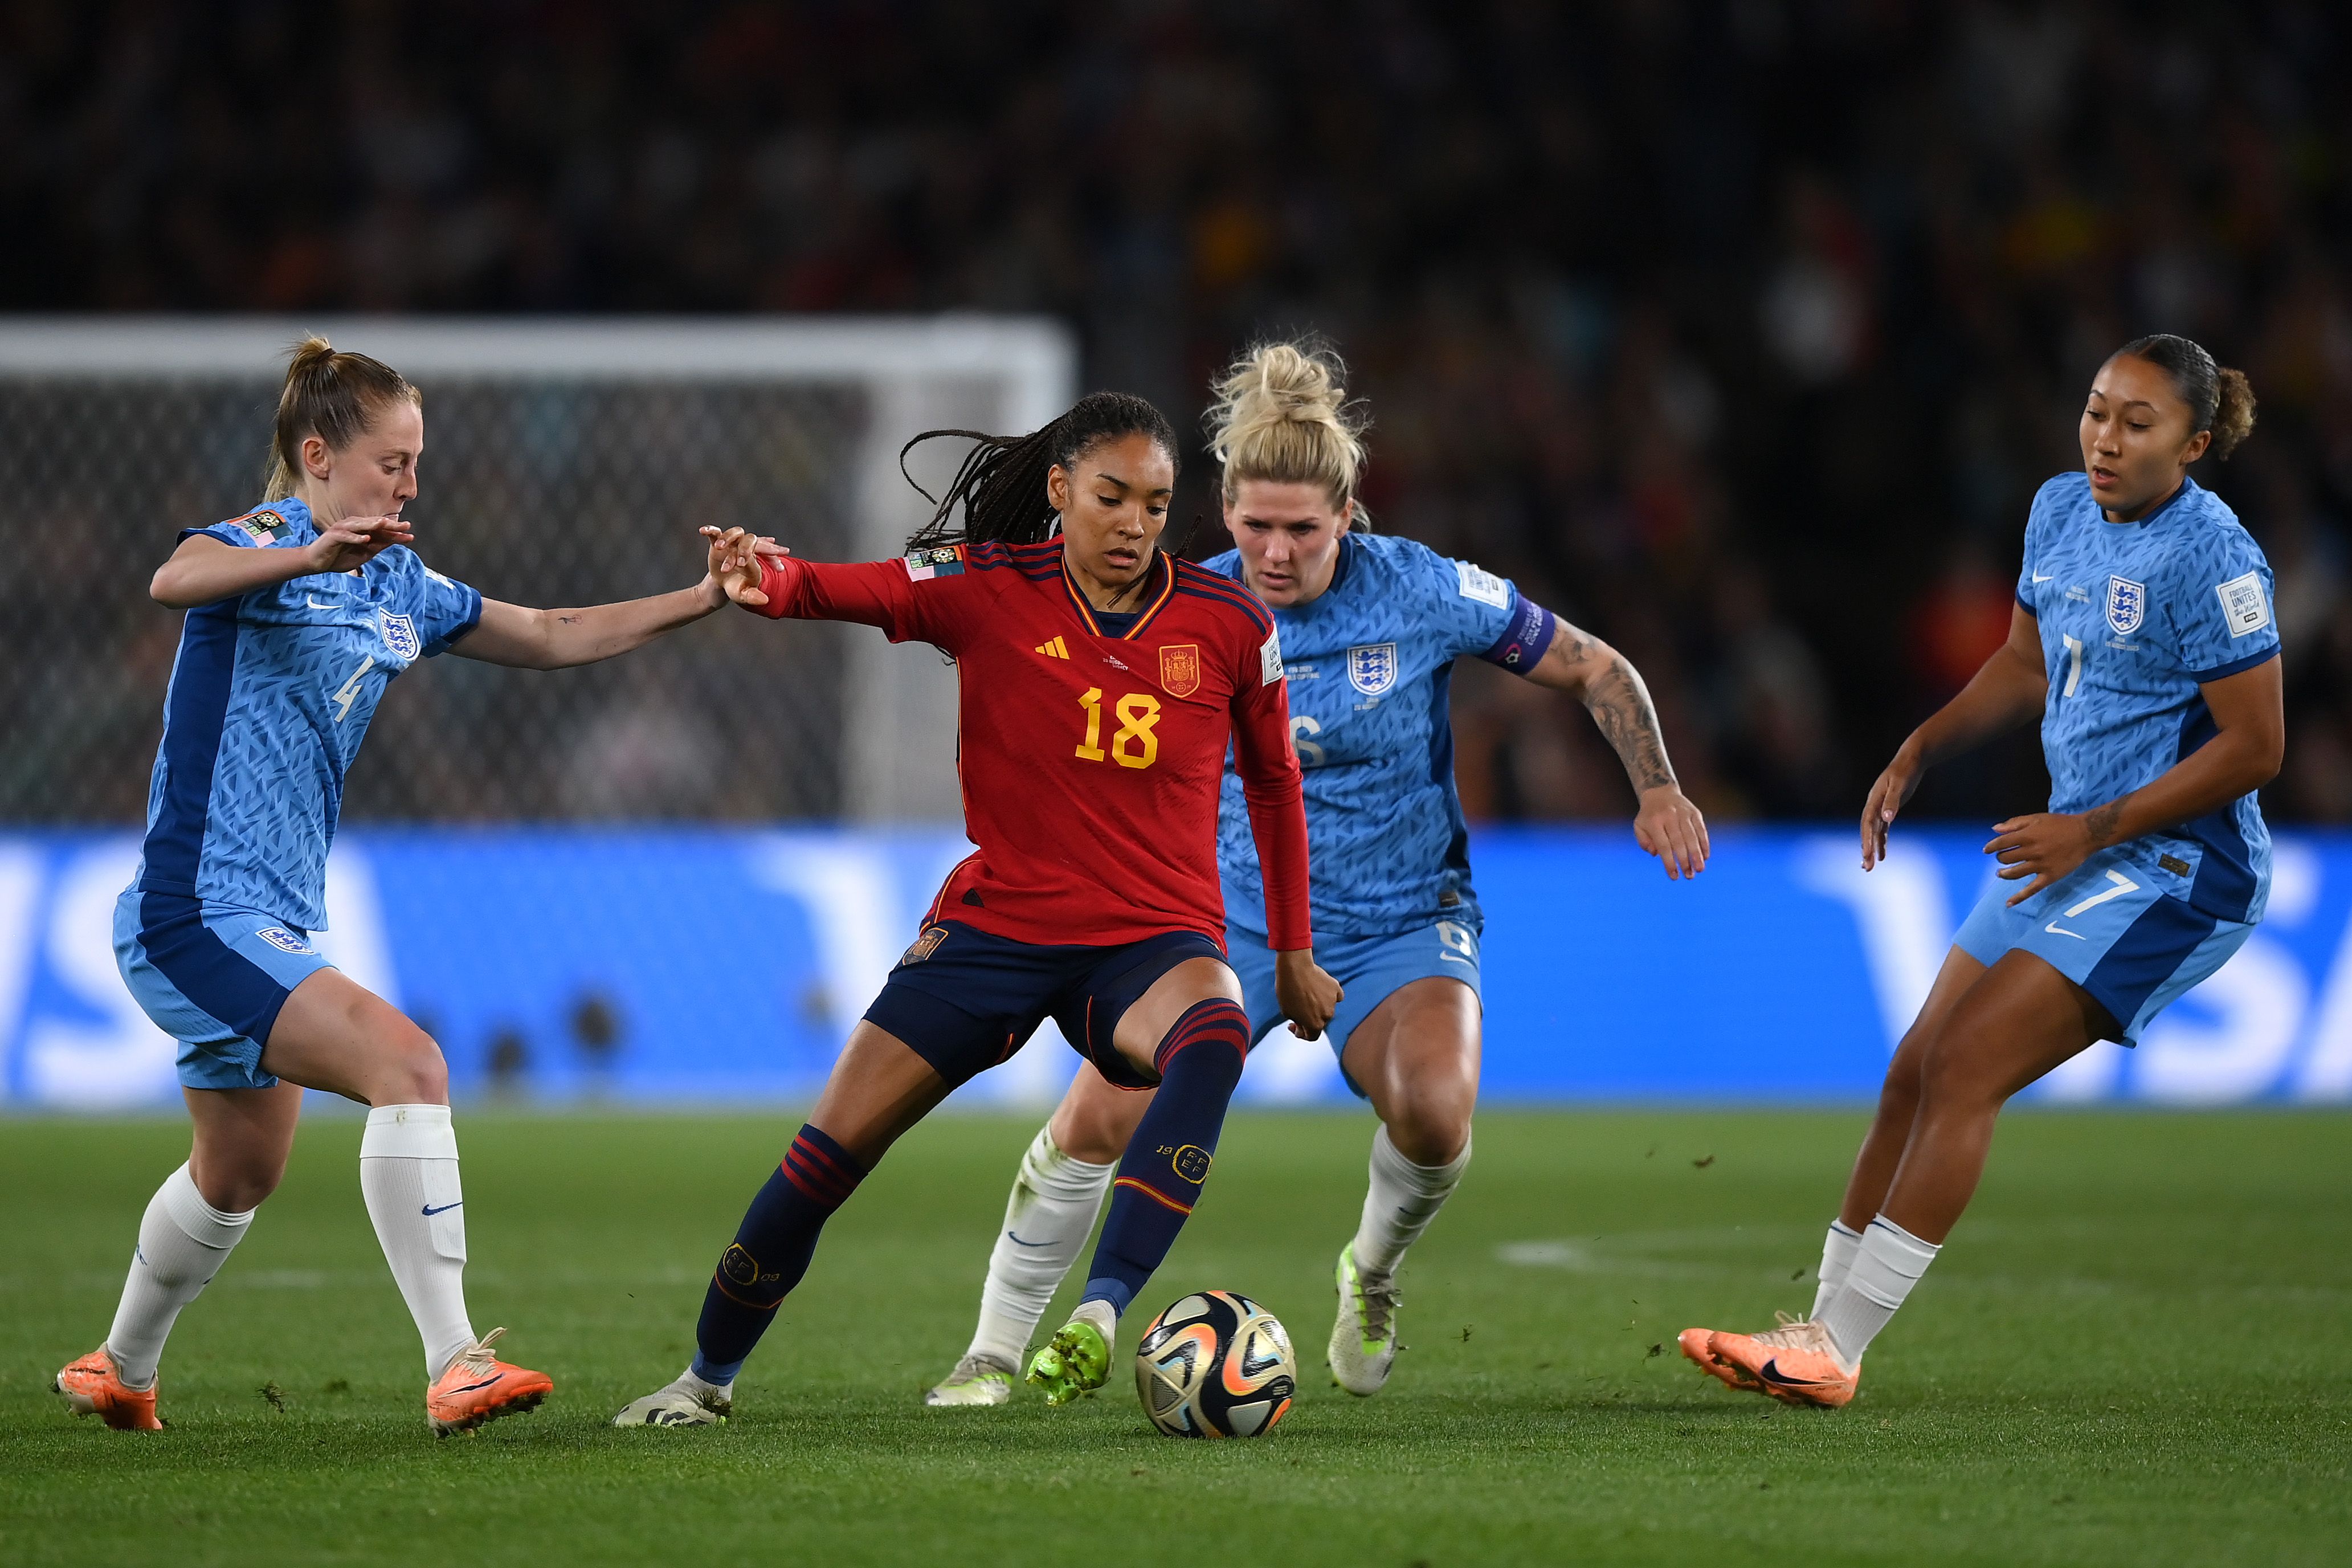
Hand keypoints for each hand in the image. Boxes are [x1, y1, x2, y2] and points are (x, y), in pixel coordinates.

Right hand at [304, 514, 412, 574]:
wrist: (317, 563)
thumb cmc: (340, 557)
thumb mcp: (364, 554)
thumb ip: (377, 546)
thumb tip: (394, 541)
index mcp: (362, 530)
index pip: (382, 531)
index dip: (396, 533)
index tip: (411, 536)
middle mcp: (354, 526)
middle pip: (374, 525)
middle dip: (390, 526)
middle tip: (405, 526)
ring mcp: (343, 529)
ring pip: (361, 525)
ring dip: (373, 525)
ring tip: (386, 525)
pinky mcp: (333, 535)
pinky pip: (346, 535)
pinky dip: (355, 537)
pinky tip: (365, 539)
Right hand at [700, 526, 789, 607]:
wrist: (722, 586)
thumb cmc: (737, 588)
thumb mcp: (744, 595)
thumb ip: (753, 596)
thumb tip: (764, 601)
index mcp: (757, 557)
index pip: (765, 550)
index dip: (769, 554)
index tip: (770, 564)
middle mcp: (747, 546)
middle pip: (751, 539)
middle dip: (746, 549)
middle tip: (740, 563)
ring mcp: (732, 544)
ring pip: (735, 533)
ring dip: (728, 538)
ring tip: (719, 547)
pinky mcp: (717, 544)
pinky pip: (715, 533)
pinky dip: (710, 530)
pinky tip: (703, 531)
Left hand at [1274, 948, 1342, 1039]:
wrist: (1295, 968)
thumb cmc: (1287, 989)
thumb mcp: (1287, 1012)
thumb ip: (1298, 1021)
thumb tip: (1303, 1024)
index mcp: (1314, 1024)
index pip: (1312, 1037)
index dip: (1302, 1033)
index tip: (1296, 1026)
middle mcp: (1327, 1016)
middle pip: (1320, 1022)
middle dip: (1310, 1018)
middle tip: (1300, 1008)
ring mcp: (1333, 1002)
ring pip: (1327, 1009)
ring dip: (1319, 1005)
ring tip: (1308, 994)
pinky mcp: (1336, 989)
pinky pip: (1335, 996)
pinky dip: (1329, 995)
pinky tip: (1321, 989)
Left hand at [1633, 784, 1708, 879]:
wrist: (1660, 792)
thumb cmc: (1649, 815)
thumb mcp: (1639, 826)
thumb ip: (1643, 841)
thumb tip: (1656, 854)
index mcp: (1654, 821)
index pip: (1663, 846)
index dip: (1669, 862)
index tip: (1674, 876)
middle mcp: (1670, 816)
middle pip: (1679, 842)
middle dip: (1685, 861)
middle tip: (1689, 876)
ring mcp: (1684, 813)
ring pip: (1692, 836)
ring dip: (1697, 854)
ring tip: (1700, 869)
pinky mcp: (1695, 812)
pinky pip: (1701, 829)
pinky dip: (1704, 843)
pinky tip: (1706, 856)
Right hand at [1860, 744, 1925, 870]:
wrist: (1911, 760)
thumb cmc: (1905, 770)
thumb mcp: (1899, 785)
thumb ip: (1892, 802)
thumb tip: (1888, 819)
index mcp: (1873, 800)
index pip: (1867, 824)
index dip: (1866, 840)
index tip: (1867, 855)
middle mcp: (1874, 806)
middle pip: (1867, 831)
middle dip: (1866, 849)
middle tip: (1866, 868)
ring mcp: (1880, 809)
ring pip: (1873, 833)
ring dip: (1871, 849)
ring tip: (1869, 867)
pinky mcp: (1889, 810)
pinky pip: (1882, 830)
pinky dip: (1882, 842)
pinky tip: (1883, 855)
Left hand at [1987, 812, 2096, 904]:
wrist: (2086, 834)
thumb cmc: (2060, 824)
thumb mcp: (2036, 818)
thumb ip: (2014, 823)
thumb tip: (1994, 829)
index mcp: (2027, 836)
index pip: (2001, 843)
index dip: (1991, 847)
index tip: (1986, 850)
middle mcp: (2031, 851)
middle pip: (2006, 858)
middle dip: (2000, 858)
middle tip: (2002, 857)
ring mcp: (2040, 866)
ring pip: (2014, 873)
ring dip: (2003, 874)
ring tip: (2000, 873)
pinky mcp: (2049, 877)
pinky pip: (2032, 889)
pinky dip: (2019, 897)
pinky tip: (2009, 903)